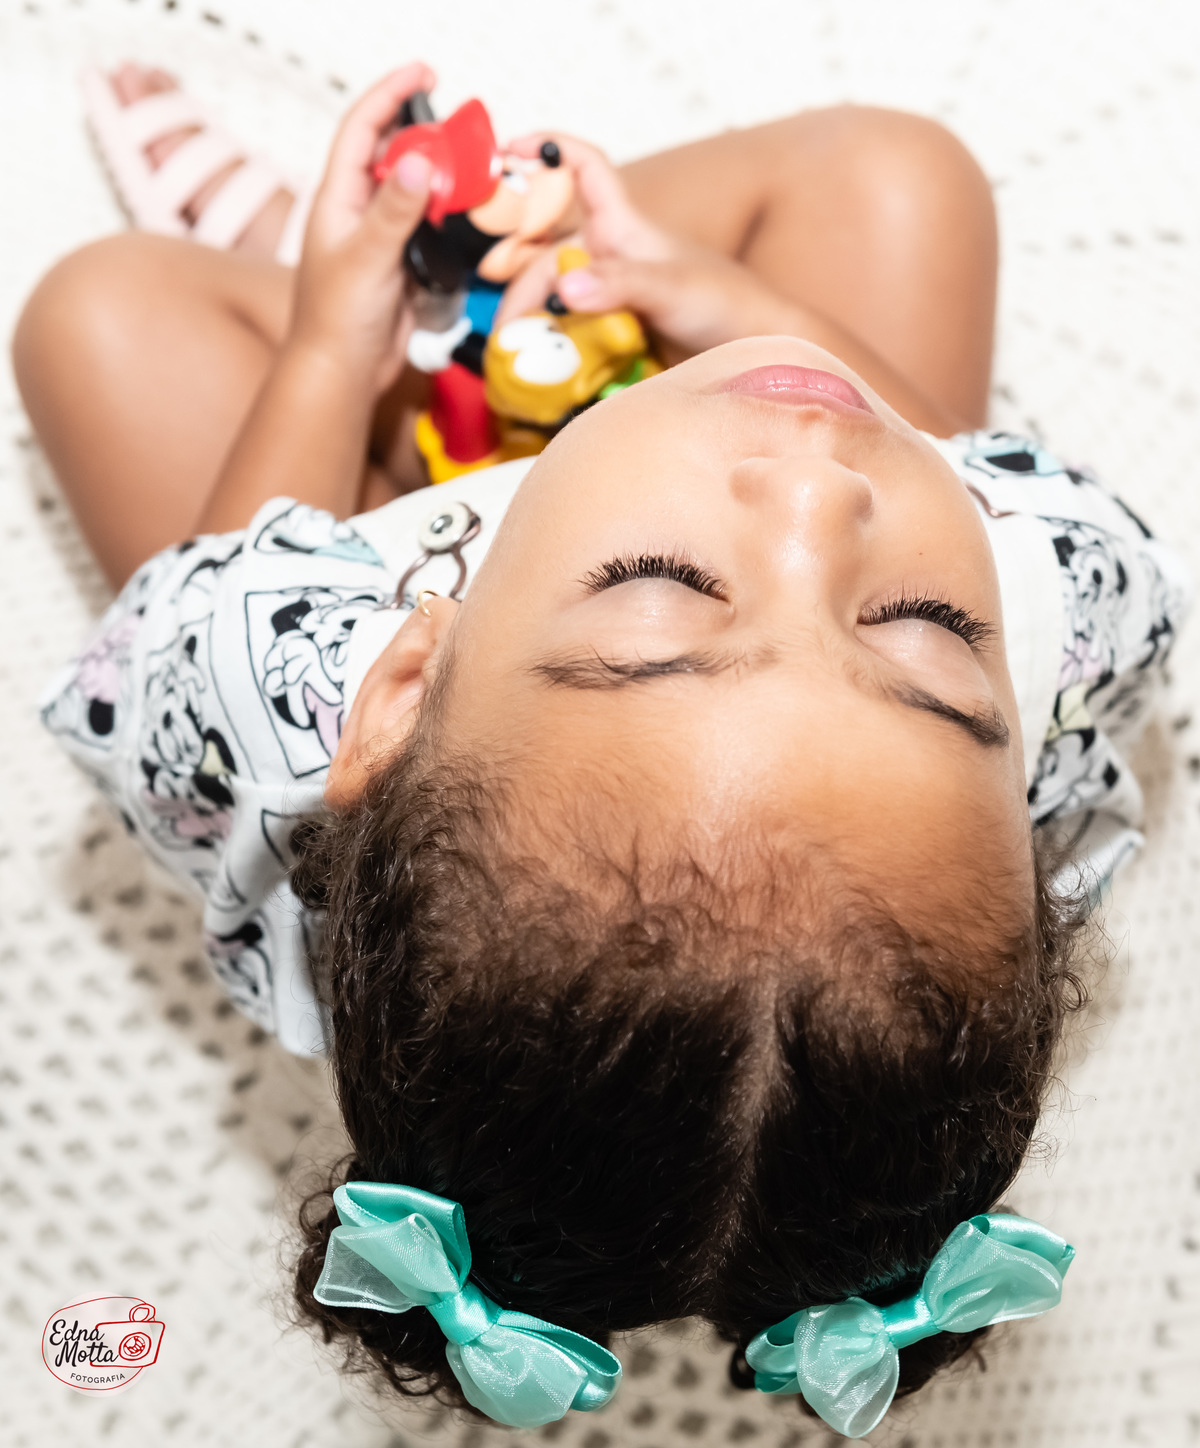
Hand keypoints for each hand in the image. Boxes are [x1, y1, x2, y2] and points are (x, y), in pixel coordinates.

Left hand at [290, 64, 435, 393]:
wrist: (343, 372)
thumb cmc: (337, 319)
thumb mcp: (366, 258)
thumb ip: (394, 211)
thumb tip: (417, 161)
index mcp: (338, 199)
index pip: (363, 129)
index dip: (391, 95)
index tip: (422, 73)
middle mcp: (359, 212)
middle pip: (395, 155)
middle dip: (426, 136)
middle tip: (460, 132)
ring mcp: (382, 237)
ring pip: (417, 193)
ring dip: (442, 181)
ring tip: (469, 173)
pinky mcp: (403, 264)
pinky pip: (430, 230)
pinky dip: (448, 220)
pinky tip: (465, 219)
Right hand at [495, 134, 799, 365]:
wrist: (754, 357)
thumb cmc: (725, 305)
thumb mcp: (671, 287)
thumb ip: (619, 285)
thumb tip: (565, 288)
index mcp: (623, 226)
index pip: (582, 168)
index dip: (547, 150)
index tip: (507, 152)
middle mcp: (610, 256)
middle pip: (547, 255)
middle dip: (518, 283)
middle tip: (506, 330)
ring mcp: (609, 297)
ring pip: (552, 298)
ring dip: (530, 323)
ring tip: (514, 357)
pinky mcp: (611, 334)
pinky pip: (569, 334)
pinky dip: (550, 349)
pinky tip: (537, 372)